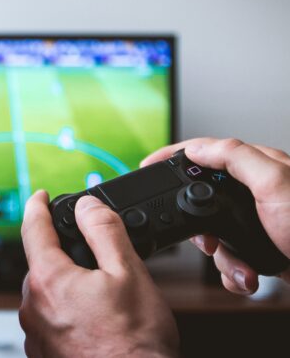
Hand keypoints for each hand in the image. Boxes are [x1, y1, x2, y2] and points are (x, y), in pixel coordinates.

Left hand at [19, 191, 178, 357]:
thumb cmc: (134, 344)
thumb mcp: (128, 273)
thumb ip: (104, 231)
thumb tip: (87, 206)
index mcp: (48, 279)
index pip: (33, 228)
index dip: (37, 205)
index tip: (40, 195)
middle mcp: (33, 306)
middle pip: (42, 262)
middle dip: (62, 252)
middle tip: (94, 258)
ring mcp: (35, 332)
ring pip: (46, 291)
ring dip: (65, 283)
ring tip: (100, 296)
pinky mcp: (42, 351)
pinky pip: (48, 317)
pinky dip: (65, 309)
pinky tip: (91, 319)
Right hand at [142, 138, 289, 293]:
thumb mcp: (275, 184)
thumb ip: (234, 158)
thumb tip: (196, 148)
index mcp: (257, 167)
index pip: (205, 152)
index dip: (174, 156)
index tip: (147, 165)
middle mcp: (255, 192)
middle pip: (202, 196)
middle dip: (197, 224)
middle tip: (202, 238)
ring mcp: (256, 222)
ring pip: (213, 233)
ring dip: (221, 256)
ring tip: (238, 264)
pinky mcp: (259, 248)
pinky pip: (229, 257)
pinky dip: (233, 271)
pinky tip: (247, 275)